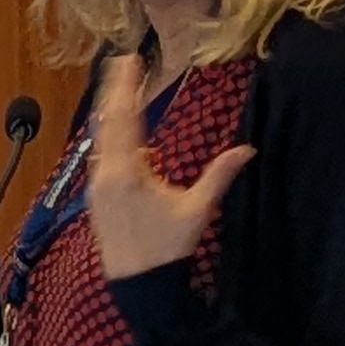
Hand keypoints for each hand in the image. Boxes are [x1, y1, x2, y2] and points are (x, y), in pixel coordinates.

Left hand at [84, 48, 251, 280]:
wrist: (138, 285)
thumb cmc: (167, 248)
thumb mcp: (197, 210)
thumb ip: (219, 176)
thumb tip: (247, 149)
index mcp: (126, 172)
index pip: (124, 118)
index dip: (126, 86)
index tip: (129, 60)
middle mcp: (104, 174)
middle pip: (107, 122)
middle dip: (115, 90)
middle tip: (121, 62)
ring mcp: (96, 185)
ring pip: (101, 138)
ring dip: (111, 111)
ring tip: (121, 87)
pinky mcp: (97, 196)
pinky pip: (101, 154)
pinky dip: (110, 134)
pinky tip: (120, 129)